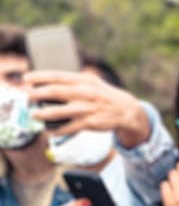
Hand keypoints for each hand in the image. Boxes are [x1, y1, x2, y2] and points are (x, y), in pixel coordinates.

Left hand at [25, 71, 148, 144]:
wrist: (125, 110)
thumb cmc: (103, 95)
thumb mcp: (91, 82)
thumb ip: (72, 81)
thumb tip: (46, 82)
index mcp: (83, 81)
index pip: (57, 76)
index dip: (39, 77)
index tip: (26, 79)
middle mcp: (85, 93)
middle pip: (55, 92)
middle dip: (37, 94)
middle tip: (28, 97)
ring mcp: (87, 109)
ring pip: (58, 112)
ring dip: (42, 114)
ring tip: (34, 114)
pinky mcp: (89, 123)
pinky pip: (68, 127)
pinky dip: (56, 129)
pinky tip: (49, 129)